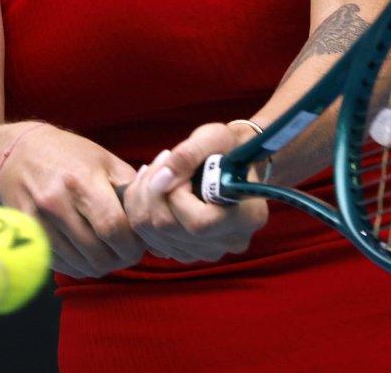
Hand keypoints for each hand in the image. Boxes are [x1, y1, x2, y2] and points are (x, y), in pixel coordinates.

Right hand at [0, 122, 146, 277]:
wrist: (16, 153)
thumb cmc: (69, 156)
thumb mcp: (105, 161)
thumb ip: (131, 188)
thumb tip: (156, 216)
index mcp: (83, 181)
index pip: (114, 227)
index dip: (133, 243)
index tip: (140, 243)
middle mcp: (58, 202)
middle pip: (98, 253)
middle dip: (120, 259)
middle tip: (127, 252)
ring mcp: (39, 221)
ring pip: (81, 265)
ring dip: (101, 265)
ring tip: (108, 251)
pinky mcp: (27, 235)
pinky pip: (61, 266)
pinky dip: (79, 266)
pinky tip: (85, 252)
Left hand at [122, 121, 268, 263]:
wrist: (233, 162)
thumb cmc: (228, 146)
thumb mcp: (213, 137)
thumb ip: (188, 155)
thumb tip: (162, 179)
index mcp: (249, 216)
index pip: (198, 223)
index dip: (175, 195)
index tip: (179, 168)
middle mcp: (231, 242)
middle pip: (169, 229)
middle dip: (153, 191)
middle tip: (162, 163)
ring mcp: (208, 252)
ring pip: (154, 235)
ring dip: (143, 198)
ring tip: (158, 172)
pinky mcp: (188, 253)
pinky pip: (150, 240)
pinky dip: (142, 211)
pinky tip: (154, 189)